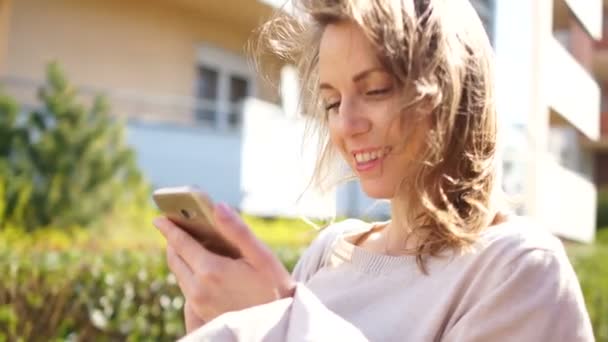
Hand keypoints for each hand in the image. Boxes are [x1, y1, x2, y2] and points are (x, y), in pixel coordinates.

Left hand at [154, 202, 294, 330]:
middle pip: (174, 259)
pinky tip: (201, 267)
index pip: (180, 243)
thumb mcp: (262, 256)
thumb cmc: (275, 288)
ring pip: (179, 274)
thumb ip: (237, 230)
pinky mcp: (202, 314)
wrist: (278, 326)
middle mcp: (198, 289)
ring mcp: (198, 304)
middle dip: (172, 241)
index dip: (168, 228)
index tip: (158, 218)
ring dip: (180, 257)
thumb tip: (217, 207)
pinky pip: (186, 288)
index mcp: (211, 270)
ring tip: (188, 243)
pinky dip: (187, 272)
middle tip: (174, 226)